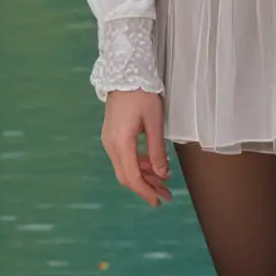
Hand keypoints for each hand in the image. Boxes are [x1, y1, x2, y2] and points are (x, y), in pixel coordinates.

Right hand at [101, 89, 173, 205]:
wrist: (125, 73)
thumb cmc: (142, 95)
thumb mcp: (155, 123)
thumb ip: (157, 151)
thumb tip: (162, 175)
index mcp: (121, 143)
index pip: (132, 177)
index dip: (146, 192)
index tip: (159, 201)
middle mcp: (111, 145)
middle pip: (126, 176)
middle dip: (146, 187)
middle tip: (166, 194)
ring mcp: (109, 140)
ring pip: (125, 167)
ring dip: (143, 176)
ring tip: (163, 181)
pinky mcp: (111, 135)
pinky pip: (123, 157)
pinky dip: (137, 164)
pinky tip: (152, 165)